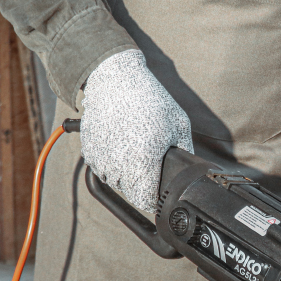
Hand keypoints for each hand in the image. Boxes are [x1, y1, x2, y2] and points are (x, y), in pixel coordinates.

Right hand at [80, 50, 192, 211]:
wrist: (116, 80)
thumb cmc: (150, 100)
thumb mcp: (179, 124)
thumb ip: (187, 153)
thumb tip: (191, 173)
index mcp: (144, 160)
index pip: (145, 201)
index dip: (153, 200)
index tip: (157, 193)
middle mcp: (120, 163)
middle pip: (129, 192)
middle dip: (140, 183)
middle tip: (148, 162)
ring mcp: (101, 157)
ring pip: (113, 181)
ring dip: (123, 173)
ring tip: (134, 149)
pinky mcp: (89, 150)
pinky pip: (100, 167)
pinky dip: (109, 161)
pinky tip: (120, 143)